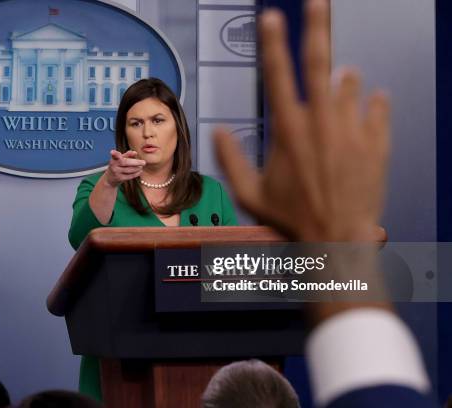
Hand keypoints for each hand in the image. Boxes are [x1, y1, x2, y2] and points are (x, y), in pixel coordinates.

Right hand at [103, 150, 145, 187]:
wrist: (110, 178)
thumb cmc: (118, 166)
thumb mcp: (120, 159)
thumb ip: (127, 155)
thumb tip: (135, 152)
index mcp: (114, 159)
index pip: (114, 156)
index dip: (114, 154)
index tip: (112, 152)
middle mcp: (114, 166)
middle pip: (125, 162)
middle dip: (136, 162)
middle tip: (144, 162)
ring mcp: (116, 173)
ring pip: (129, 170)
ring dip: (137, 168)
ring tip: (141, 166)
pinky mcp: (120, 179)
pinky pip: (130, 176)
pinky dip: (136, 173)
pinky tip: (140, 171)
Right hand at [215, 0, 389, 241]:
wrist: (338, 240)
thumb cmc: (291, 219)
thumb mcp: (250, 194)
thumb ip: (231, 159)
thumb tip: (217, 130)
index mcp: (288, 131)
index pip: (277, 76)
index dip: (272, 43)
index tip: (271, 17)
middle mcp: (321, 123)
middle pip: (318, 62)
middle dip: (317, 26)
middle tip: (318, 0)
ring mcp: (352, 131)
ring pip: (351, 85)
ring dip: (344, 80)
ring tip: (341, 80)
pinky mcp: (376, 143)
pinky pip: (378, 110)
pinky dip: (373, 103)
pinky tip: (370, 102)